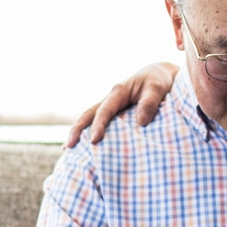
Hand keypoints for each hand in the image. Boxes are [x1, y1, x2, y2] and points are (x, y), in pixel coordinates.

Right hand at [64, 62, 179, 147]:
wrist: (159, 75)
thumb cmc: (158, 81)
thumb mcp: (157, 88)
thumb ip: (150, 102)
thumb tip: (141, 122)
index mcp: (118, 92)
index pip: (104, 110)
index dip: (98, 125)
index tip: (94, 140)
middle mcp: (110, 99)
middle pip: (88, 114)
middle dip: (77, 130)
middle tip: (68, 148)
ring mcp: (110, 107)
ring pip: (90, 119)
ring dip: (78, 133)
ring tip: (68, 152)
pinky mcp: (114, 114)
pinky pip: (98, 123)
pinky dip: (89, 134)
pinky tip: (84, 149)